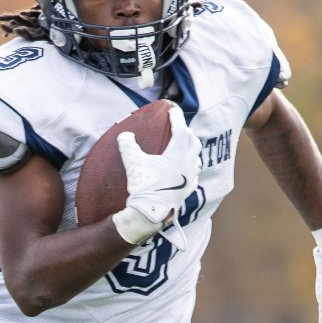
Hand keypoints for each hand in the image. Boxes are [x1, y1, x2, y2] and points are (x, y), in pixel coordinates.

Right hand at [113, 106, 199, 246]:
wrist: (150, 213)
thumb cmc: (143, 186)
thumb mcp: (133, 162)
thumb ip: (128, 144)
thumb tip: (125, 135)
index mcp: (178, 154)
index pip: (181, 129)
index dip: (176, 118)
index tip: (172, 110)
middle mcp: (188, 164)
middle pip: (193, 142)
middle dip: (188, 133)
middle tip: (180, 128)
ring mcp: (190, 178)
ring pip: (196, 159)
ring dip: (191, 150)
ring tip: (185, 148)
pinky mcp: (188, 191)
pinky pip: (193, 176)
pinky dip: (190, 168)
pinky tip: (186, 171)